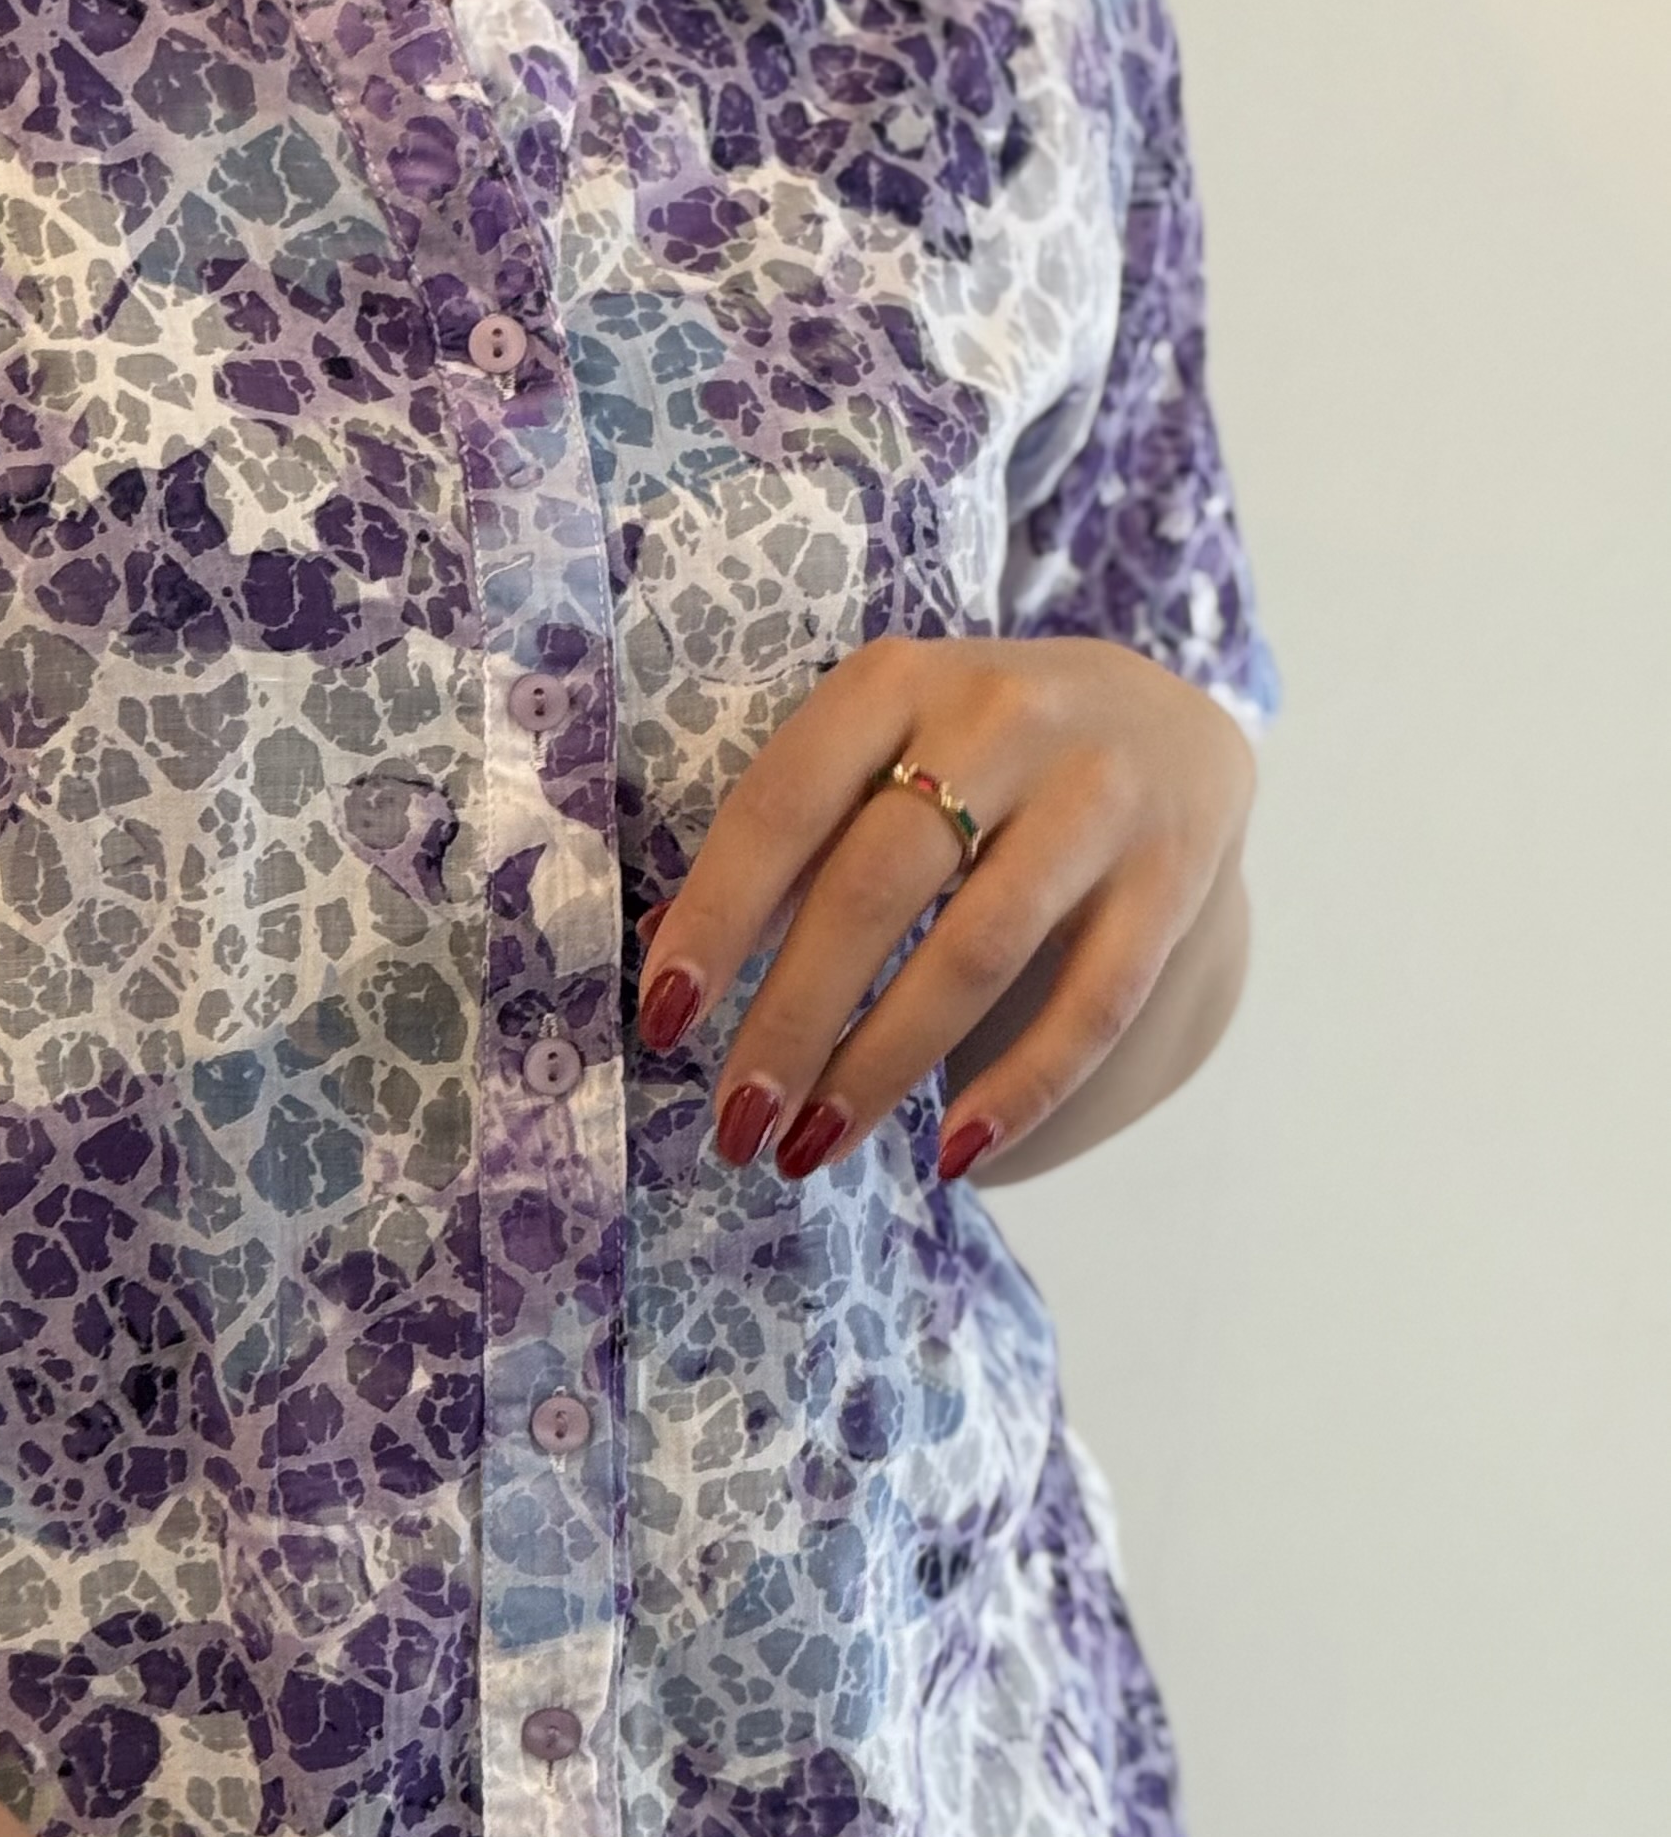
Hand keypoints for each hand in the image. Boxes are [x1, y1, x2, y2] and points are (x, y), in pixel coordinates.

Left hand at [634, 634, 1254, 1181]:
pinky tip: (957, 1155)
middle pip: (874, 887)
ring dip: (883, 1067)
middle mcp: (1002, 720)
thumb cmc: (971, 752)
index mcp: (895, 681)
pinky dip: (1021, 1088)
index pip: (784, 804)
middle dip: (792, 1018)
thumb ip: (784, 840)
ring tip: (812, 1147)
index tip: (664, 1017)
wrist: (1163, 719)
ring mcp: (1100, 794)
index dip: (717, 915)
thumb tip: (663, 954)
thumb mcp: (875, 749)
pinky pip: (1093, 1002)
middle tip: (737, 1119)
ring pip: (977, 952)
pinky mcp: (1174, 873)